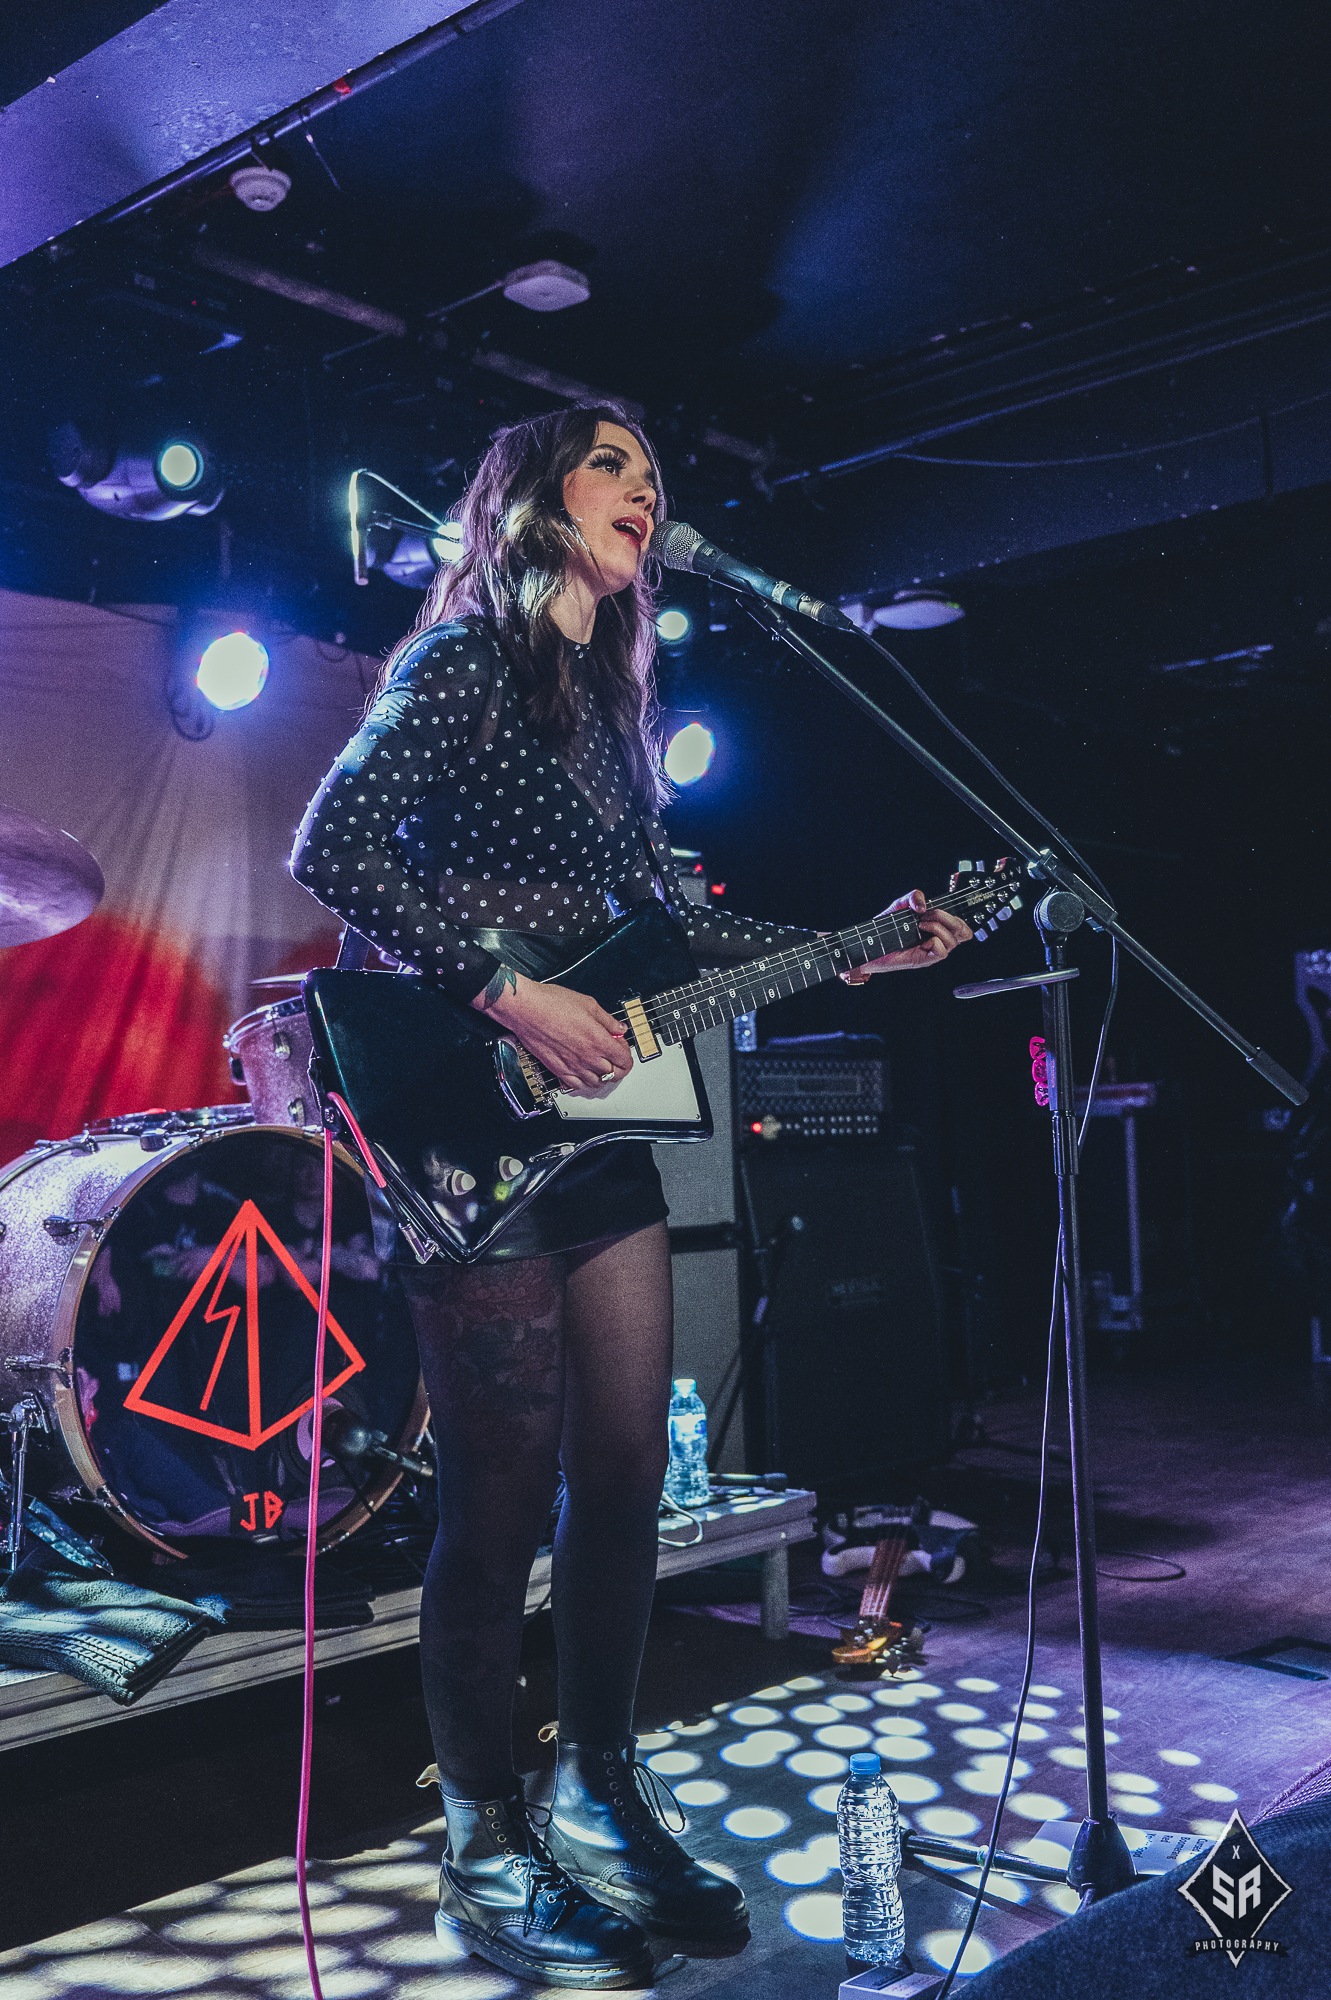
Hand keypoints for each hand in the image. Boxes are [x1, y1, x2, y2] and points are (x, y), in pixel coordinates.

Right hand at [473, 972, 632, 1094]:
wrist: (527, 1009)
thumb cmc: (552, 1004)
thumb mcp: (588, 1004)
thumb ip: (607, 1020)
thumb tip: (618, 1028)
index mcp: (598, 1040)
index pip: (624, 1059)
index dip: (627, 1054)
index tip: (622, 1046)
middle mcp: (587, 1057)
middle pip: (614, 1073)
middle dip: (619, 1066)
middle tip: (616, 1058)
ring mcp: (572, 1066)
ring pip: (596, 1082)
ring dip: (603, 1075)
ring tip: (602, 1065)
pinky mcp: (558, 1069)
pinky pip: (576, 1085)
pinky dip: (584, 1082)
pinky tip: (584, 1073)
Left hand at [843, 889, 972, 980]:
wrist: (869, 944)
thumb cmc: (886, 927)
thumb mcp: (901, 905)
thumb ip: (913, 896)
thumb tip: (923, 905)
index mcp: (938, 928)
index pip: (962, 926)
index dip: (959, 916)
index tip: (941, 908)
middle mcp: (938, 940)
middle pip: (964, 932)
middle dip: (948, 918)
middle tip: (928, 915)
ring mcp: (932, 951)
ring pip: (953, 941)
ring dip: (938, 927)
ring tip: (921, 924)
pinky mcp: (924, 960)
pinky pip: (942, 952)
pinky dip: (935, 941)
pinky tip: (922, 938)